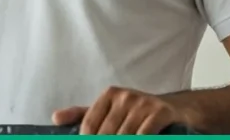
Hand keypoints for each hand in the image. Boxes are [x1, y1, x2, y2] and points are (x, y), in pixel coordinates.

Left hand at [52, 86, 185, 134]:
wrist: (174, 109)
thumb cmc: (136, 113)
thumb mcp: (109, 110)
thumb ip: (82, 115)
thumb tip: (55, 118)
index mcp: (109, 95)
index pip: (90, 124)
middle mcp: (125, 96)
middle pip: (106, 133)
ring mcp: (143, 103)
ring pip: (124, 136)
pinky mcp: (160, 112)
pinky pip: (143, 134)